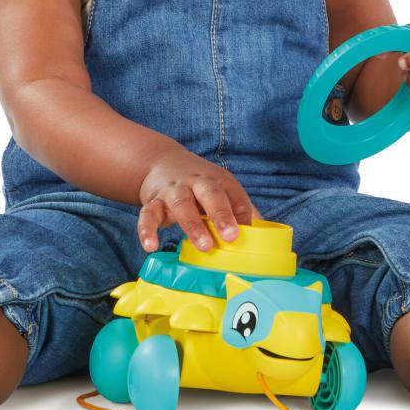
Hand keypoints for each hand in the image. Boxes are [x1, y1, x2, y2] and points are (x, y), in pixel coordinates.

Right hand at [138, 146, 261, 252]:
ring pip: (182, 205)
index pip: (233, 194)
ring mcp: (173, 191)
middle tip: (230, 236)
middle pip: (210, 194)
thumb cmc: (198, 183)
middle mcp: (196, 182)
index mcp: (217, 180)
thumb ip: (239, 208)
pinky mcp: (153, 201)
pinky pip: (148, 215)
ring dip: (193, 226)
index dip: (242, 212)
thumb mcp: (221, 188)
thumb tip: (263, 233)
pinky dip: (147, 230)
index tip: (248, 231)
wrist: (160, 162)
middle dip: (221, 214)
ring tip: (204, 246)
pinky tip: (150, 246)